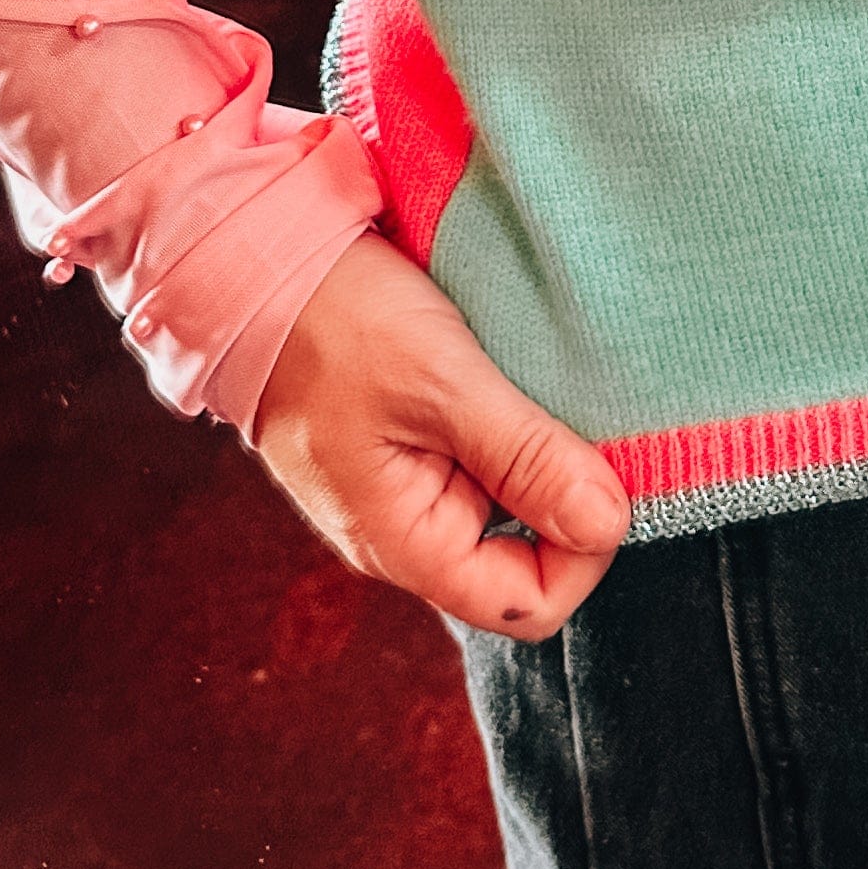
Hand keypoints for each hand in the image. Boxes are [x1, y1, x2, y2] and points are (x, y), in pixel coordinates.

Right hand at [249, 230, 628, 640]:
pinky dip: (517, 427)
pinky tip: (523, 379)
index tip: (604, 475)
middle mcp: (408, 532)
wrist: (258, 263)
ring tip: (551, 391)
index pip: (529, 605)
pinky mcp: (413, 444)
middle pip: (527, 556)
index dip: (585, 553)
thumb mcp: (441, 383)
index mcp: (406, 544)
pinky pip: (486, 460)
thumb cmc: (335, 324)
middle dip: (568, 495)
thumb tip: (609, 523)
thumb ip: (525, 456)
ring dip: (545, 455)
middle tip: (586, 418)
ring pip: (511, 503)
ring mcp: (409, 488)